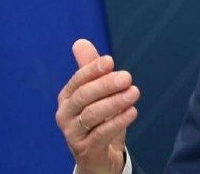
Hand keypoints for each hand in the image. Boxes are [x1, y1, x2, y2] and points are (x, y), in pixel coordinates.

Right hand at [56, 39, 140, 173]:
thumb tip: (80, 42)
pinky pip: (101, 134)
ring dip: (115, 102)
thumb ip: (90, 69)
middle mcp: (65, 115)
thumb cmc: (97, 121)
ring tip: (134, 93)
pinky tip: (132, 112)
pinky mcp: (85, 150)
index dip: (93, 69)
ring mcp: (73, 134)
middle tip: (128, 77)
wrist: (98, 157)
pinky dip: (117, 122)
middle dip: (106, 85)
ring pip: (92, 115)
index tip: (110, 61)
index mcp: (67, 97)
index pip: (78, 80)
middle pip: (84, 96)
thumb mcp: (95, 94)